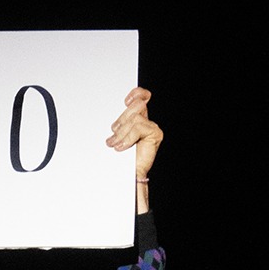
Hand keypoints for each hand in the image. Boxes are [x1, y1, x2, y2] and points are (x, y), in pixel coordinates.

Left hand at [106, 86, 162, 210]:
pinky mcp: (155, 133)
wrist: (127, 176)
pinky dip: (128, 137)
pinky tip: (122, 147)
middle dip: (121, 122)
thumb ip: (118, 125)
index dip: (136, 94)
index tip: (126, 100)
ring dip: (122, 133)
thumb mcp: (116, 137)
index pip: (141, 98)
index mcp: (138, 119)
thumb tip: (113, 120)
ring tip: (116, 144)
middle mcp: (147, 121)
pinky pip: (138, 128)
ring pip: (135, 119)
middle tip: (113, 137)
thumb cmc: (121, 159)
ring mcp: (152, 127)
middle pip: (135, 107)